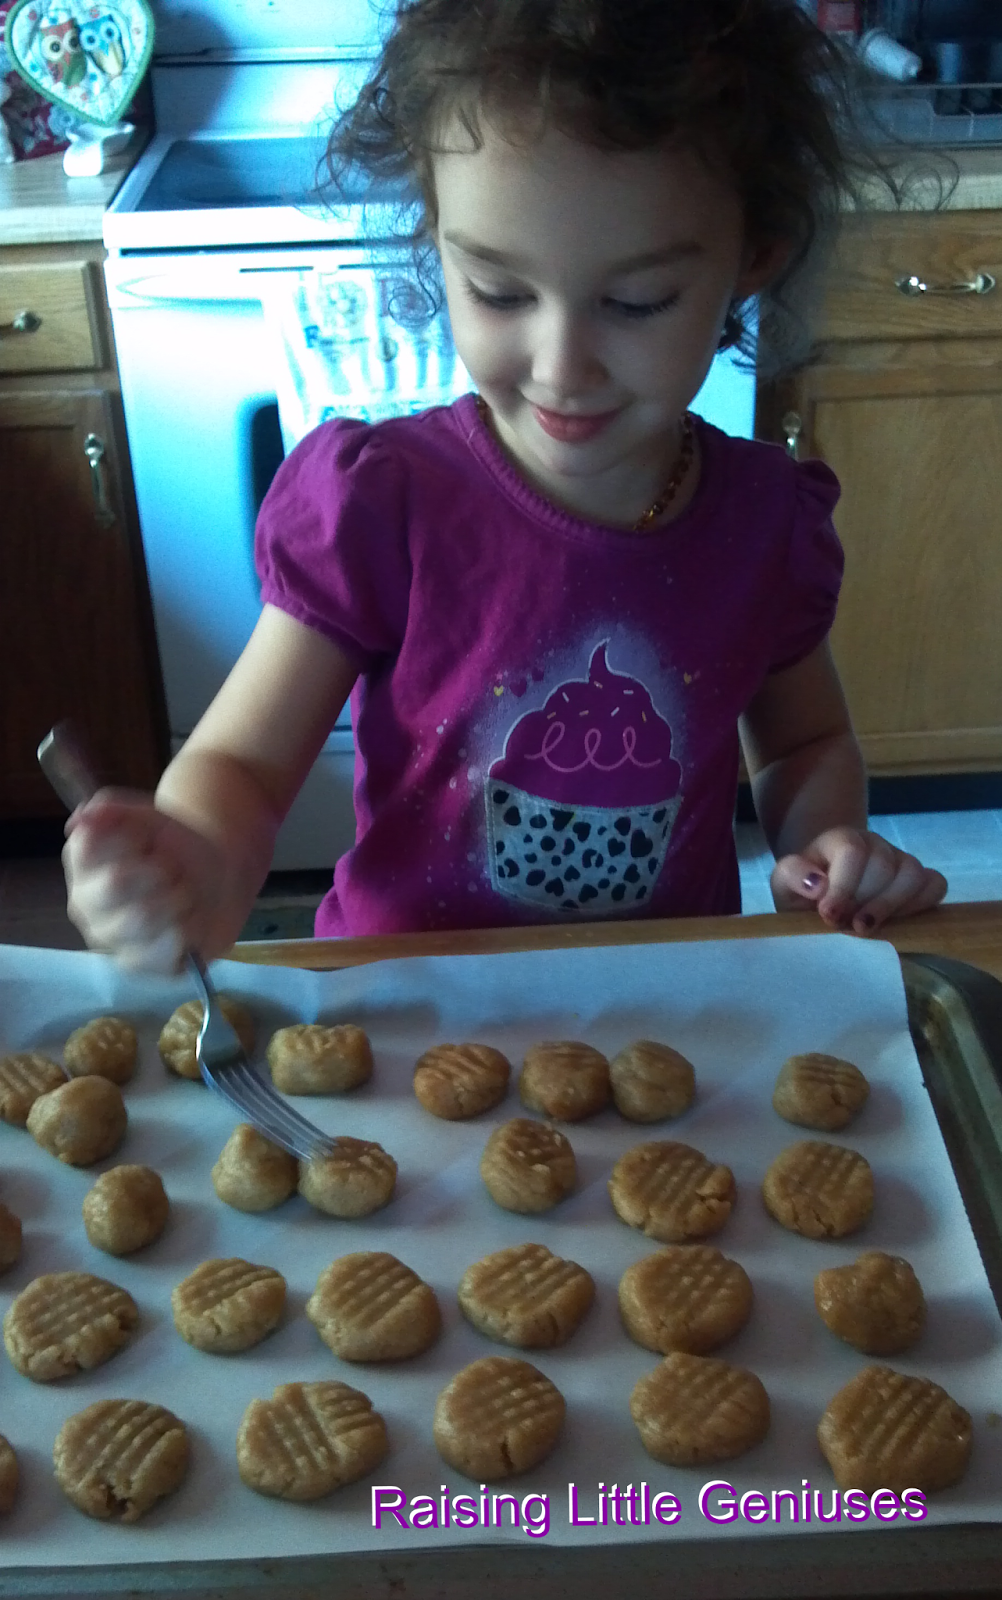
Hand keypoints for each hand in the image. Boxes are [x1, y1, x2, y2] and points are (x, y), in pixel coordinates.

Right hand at [63, 789, 225, 973]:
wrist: (218, 878)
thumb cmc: (175, 848)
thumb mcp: (149, 818)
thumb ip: (113, 809)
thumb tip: (81, 818)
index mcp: (81, 864)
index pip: (89, 847)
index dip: (130, 838)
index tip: (147, 839)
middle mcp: (84, 905)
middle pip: (116, 881)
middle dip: (158, 869)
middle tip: (173, 870)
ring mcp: (109, 938)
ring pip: (143, 916)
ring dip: (178, 898)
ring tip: (183, 895)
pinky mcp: (137, 964)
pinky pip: (161, 951)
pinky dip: (187, 930)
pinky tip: (188, 922)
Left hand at [770, 826, 947, 934]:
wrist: (823, 897)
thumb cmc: (805, 891)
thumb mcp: (785, 884)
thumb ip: (793, 876)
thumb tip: (818, 885)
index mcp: (841, 839)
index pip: (852, 852)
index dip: (843, 887)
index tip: (828, 916)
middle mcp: (875, 844)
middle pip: (883, 865)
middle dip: (863, 901)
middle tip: (845, 926)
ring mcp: (900, 859)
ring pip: (912, 874)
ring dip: (890, 907)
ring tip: (866, 928)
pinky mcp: (921, 879)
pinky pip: (935, 885)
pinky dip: (920, 905)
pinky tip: (896, 923)